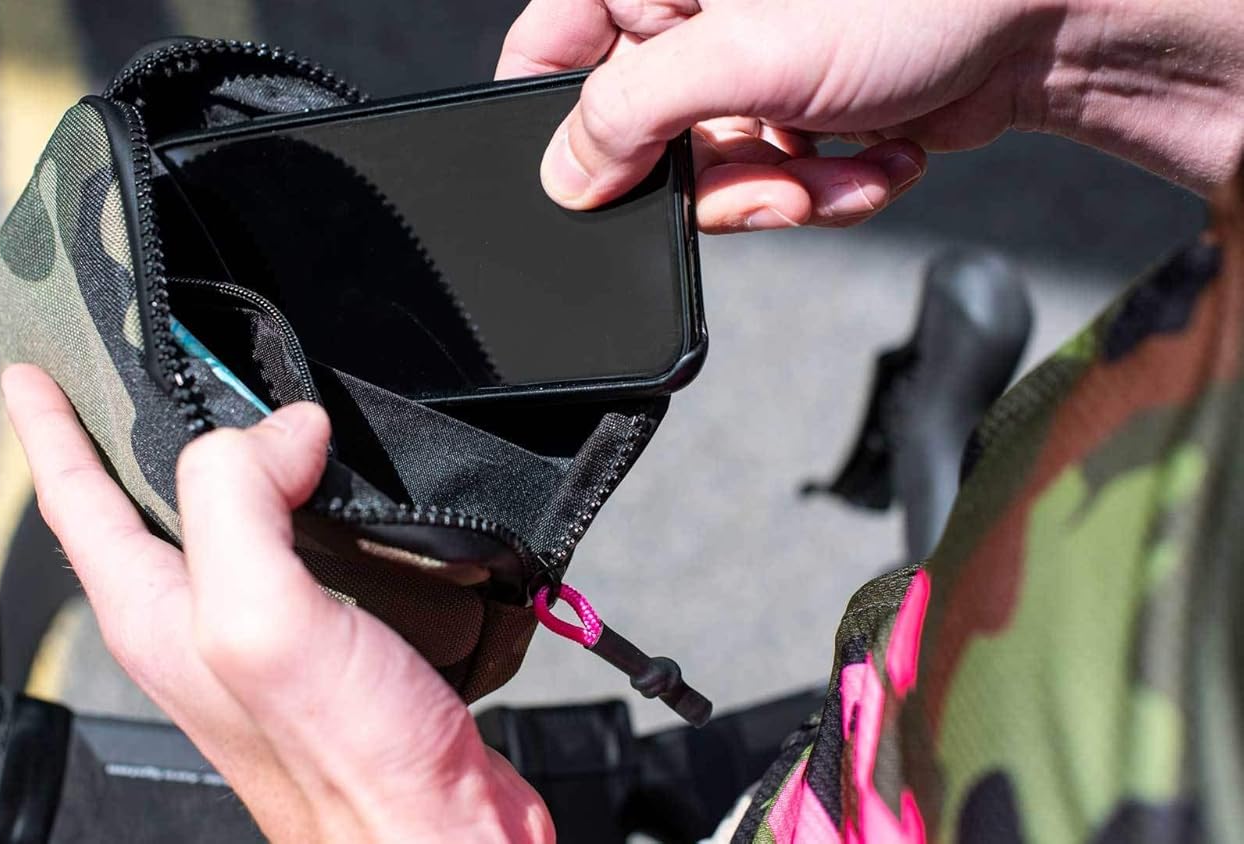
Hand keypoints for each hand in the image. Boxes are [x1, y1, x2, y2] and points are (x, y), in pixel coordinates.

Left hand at [2, 364, 552, 842]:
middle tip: (130, 366)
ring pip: (220, 520)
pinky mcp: (323, 641)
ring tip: (234, 406)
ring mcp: (256, 634)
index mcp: (156, 613)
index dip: (48, 426)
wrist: (432, 830)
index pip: (76, 500)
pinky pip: (290, 544)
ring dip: (226, 458)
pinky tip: (324, 484)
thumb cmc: (345, 763)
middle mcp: (196, 622)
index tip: (31, 370)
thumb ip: (239, 505)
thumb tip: (279, 432)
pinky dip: (300, 496)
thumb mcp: (259, 617)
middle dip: (129, 430)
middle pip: (140, 503)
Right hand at [498, 0, 1243, 230]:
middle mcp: (694, 24)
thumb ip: (633, 115)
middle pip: (636, 137)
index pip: (550, 47)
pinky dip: (824, 190)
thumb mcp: (745, 57)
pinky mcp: (795, 117)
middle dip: (708, 181)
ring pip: (709, 176)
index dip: (549, 118)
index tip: (582, 177)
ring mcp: (746, 73)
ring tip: (837, 172)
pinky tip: (874, 159)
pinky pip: (770, 185)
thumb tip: (564, 175)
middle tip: (760, 182)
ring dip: (779, 195)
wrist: (1044, 24)